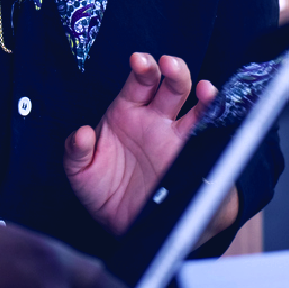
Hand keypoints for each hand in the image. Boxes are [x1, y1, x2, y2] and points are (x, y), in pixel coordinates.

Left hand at [63, 52, 215, 232]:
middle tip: (165, 64)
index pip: (137, 81)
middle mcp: (154, 117)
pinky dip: (212, 111)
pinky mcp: (192, 153)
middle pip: (167, 82)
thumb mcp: (81, 174)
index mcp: (127, 112)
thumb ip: (75, 152)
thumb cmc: (106, 193)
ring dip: (194, 89)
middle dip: (169, 69)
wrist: (133, 227)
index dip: (141, 67)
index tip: (138, 60)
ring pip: (190, 100)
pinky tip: (211, 100)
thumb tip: (81, 134)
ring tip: (196, 84)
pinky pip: (206, 128)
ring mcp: (175, 134)